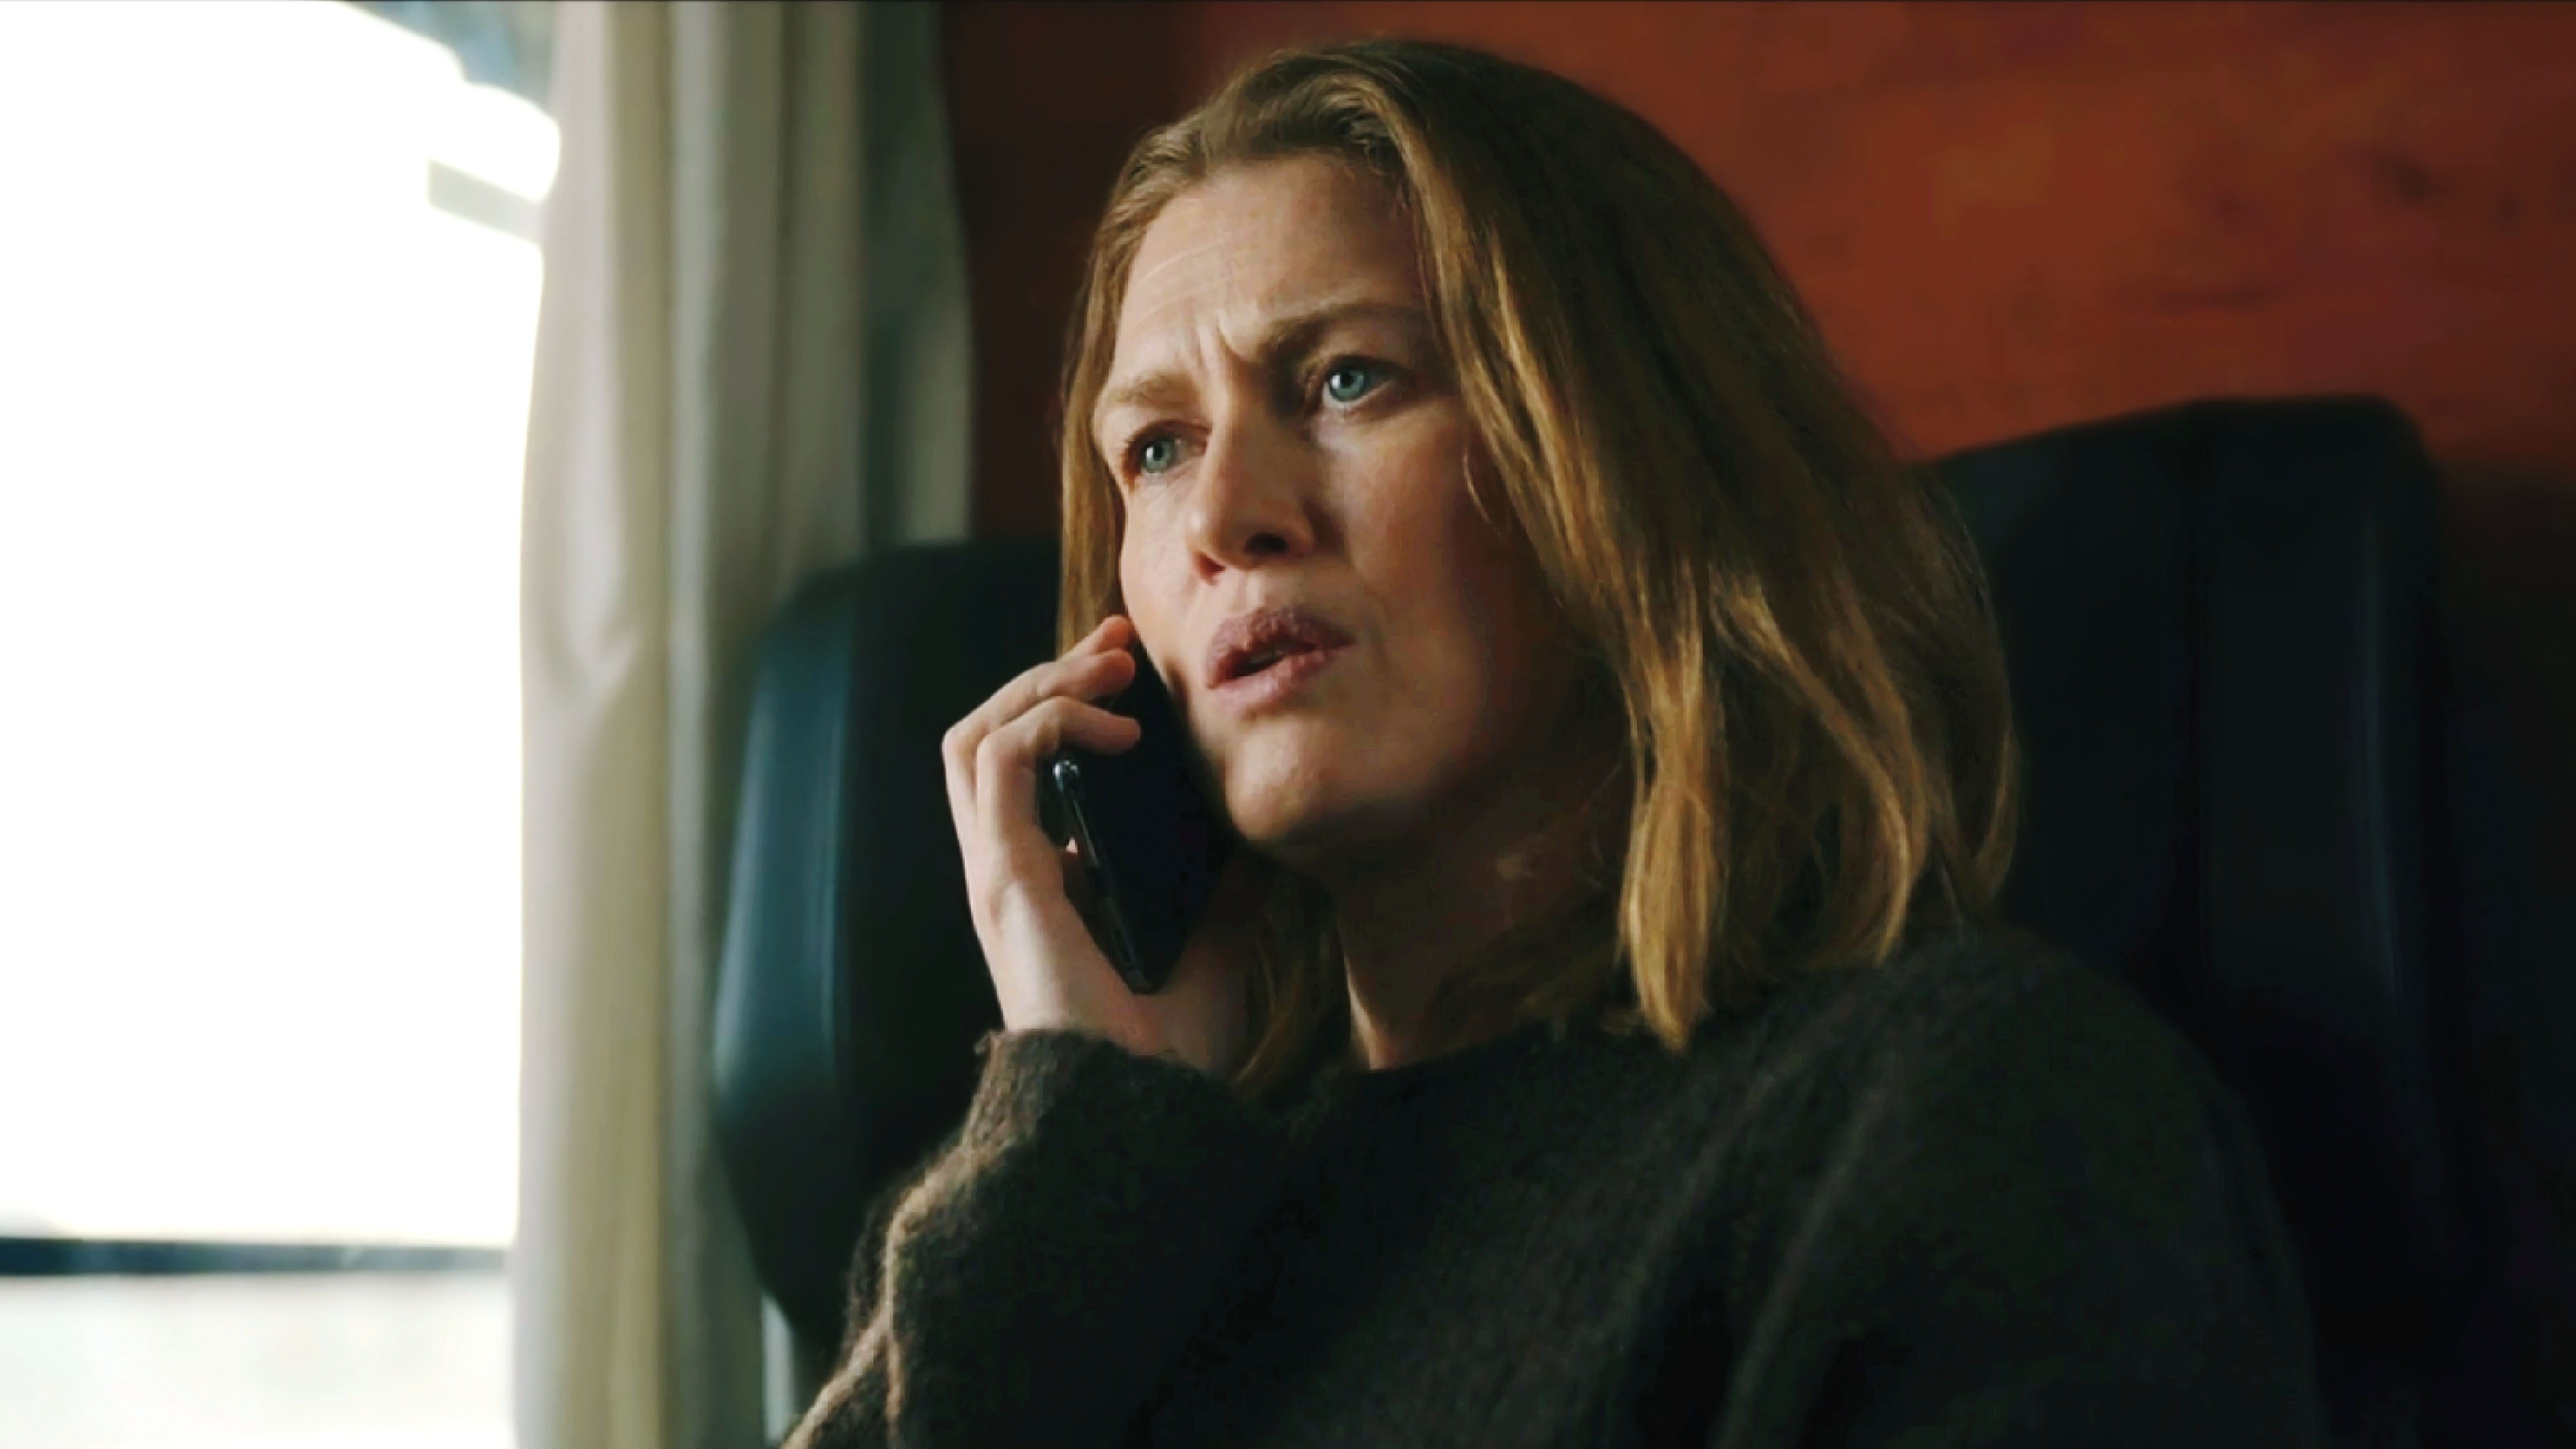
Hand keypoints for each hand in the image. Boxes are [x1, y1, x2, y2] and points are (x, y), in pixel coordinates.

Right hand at [940, 614, 1259, 1077]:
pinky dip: (1050, 719)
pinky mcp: (1005, 877)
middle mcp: (1006, 877)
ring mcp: (995, 877)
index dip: (1068, 712)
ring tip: (1110, 667)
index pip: (1024, 776)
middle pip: (984, 740)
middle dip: (1046, 675)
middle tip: (1118, 643)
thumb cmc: (1167, 1061)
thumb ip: (1225, 902)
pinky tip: (1118, 726)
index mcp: (1041, 892)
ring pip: (972, 737)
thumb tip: (1262, 848)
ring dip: (1039, 684)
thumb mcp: (1215, 957)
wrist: (1141, 1119)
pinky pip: (998, 760)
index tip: (1136, 679)